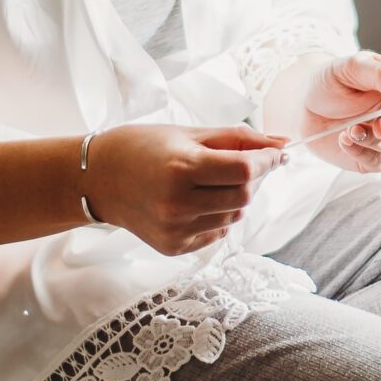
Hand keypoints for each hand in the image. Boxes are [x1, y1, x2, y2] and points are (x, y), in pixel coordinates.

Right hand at [84, 122, 288, 254]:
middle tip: (237, 164)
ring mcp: (175, 230)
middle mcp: (178, 204)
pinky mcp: (173, 246)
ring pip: (235, 217)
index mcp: (181, 168)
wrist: (96, 179)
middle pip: (244, 196)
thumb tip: (284, 143)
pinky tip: (195, 201)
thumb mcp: (189, 134)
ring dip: (235, 198)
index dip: (266, 160)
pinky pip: (217, 233)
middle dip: (251, 179)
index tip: (272, 153)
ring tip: (209, 182)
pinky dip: (218, 216)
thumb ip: (239, 138)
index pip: (245, 169)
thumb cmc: (142, 147)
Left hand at [273, 50, 380, 175]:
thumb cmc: (333, 81)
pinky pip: (376, 162)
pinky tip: (345, 140)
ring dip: (374, 141)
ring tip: (351, 130)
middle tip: (377, 126)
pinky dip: (360, 152)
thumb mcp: (352, 67)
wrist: (306, 105)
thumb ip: (380, 73)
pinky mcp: (376, 158)